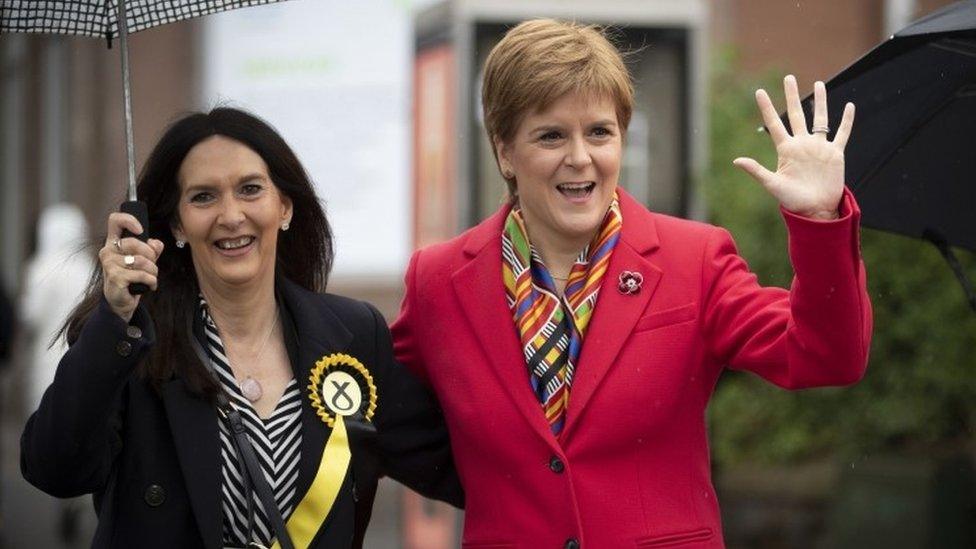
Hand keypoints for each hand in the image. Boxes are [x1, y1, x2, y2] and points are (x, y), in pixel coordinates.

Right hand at [98, 213, 164, 321]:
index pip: (115, 221)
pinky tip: (150, 285)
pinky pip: (142, 274)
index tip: (140, 230)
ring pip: (141, 260)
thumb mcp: (144, 261)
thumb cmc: (131, 278)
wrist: (122, 301)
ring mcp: (110, 264)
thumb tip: (156, 243)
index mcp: (114, 243)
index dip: (129, 220)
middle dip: (151, 255)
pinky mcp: (115, 277)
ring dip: (153, 270)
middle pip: (136, 243)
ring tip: (151, 276)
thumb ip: (152, 249)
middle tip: (152, 265)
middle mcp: (108, 251)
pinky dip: (151, 281)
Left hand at [733, 75, 854, 219]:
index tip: (759, 91)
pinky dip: (846, 121)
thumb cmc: (792, 201)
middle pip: (797, 114)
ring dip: (819, 102)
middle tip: (789, 77)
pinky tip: (849, 106)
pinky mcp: (835, 154)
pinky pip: (841, 134)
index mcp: (786, 150)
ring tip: (819, 84)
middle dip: (792, 96)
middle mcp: (802, 145)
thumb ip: (757, 171)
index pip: (774, 123)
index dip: (767, 108)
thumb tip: (736, 161)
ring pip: (820, 119)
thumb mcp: (773, 184)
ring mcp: (819, 148)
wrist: (816, 210)